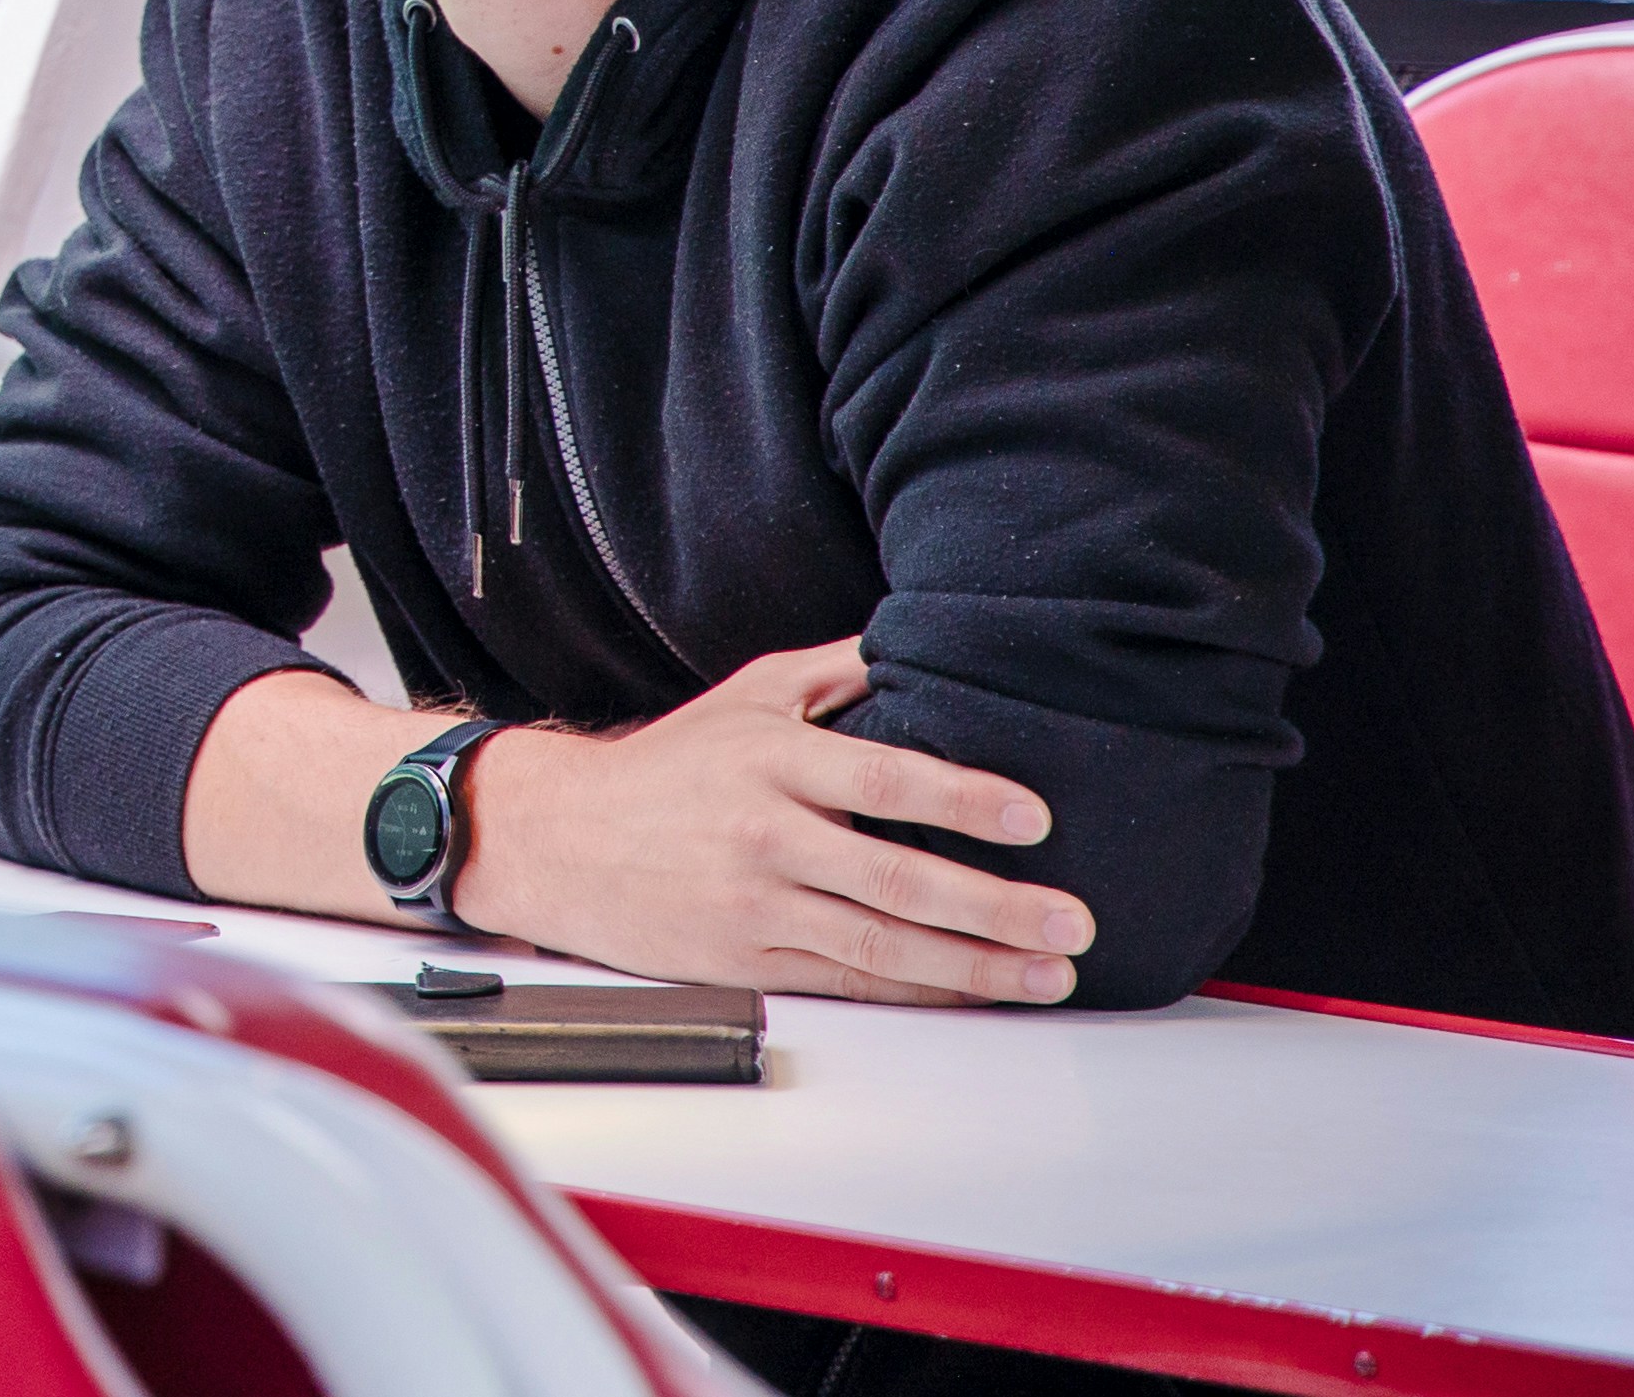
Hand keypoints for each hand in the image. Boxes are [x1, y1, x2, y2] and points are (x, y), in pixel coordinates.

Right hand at [460, 639, 1092, 1005]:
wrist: (560, 841)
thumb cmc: (666, 768)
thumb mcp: (745, 695)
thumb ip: (835, 672)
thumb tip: (923, 641)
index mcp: (769, 760)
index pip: (884, 779)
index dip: (964, 798)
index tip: (1034, 818)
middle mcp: (763, 834)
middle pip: (897, 878)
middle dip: (998, 907)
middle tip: (1072, 922)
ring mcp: (755, 906)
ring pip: (882, 944)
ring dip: (976, 966)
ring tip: (1048, 974)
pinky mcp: (746, 960)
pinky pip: (849, 980)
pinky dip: (919, 990)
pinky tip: (974, 991)